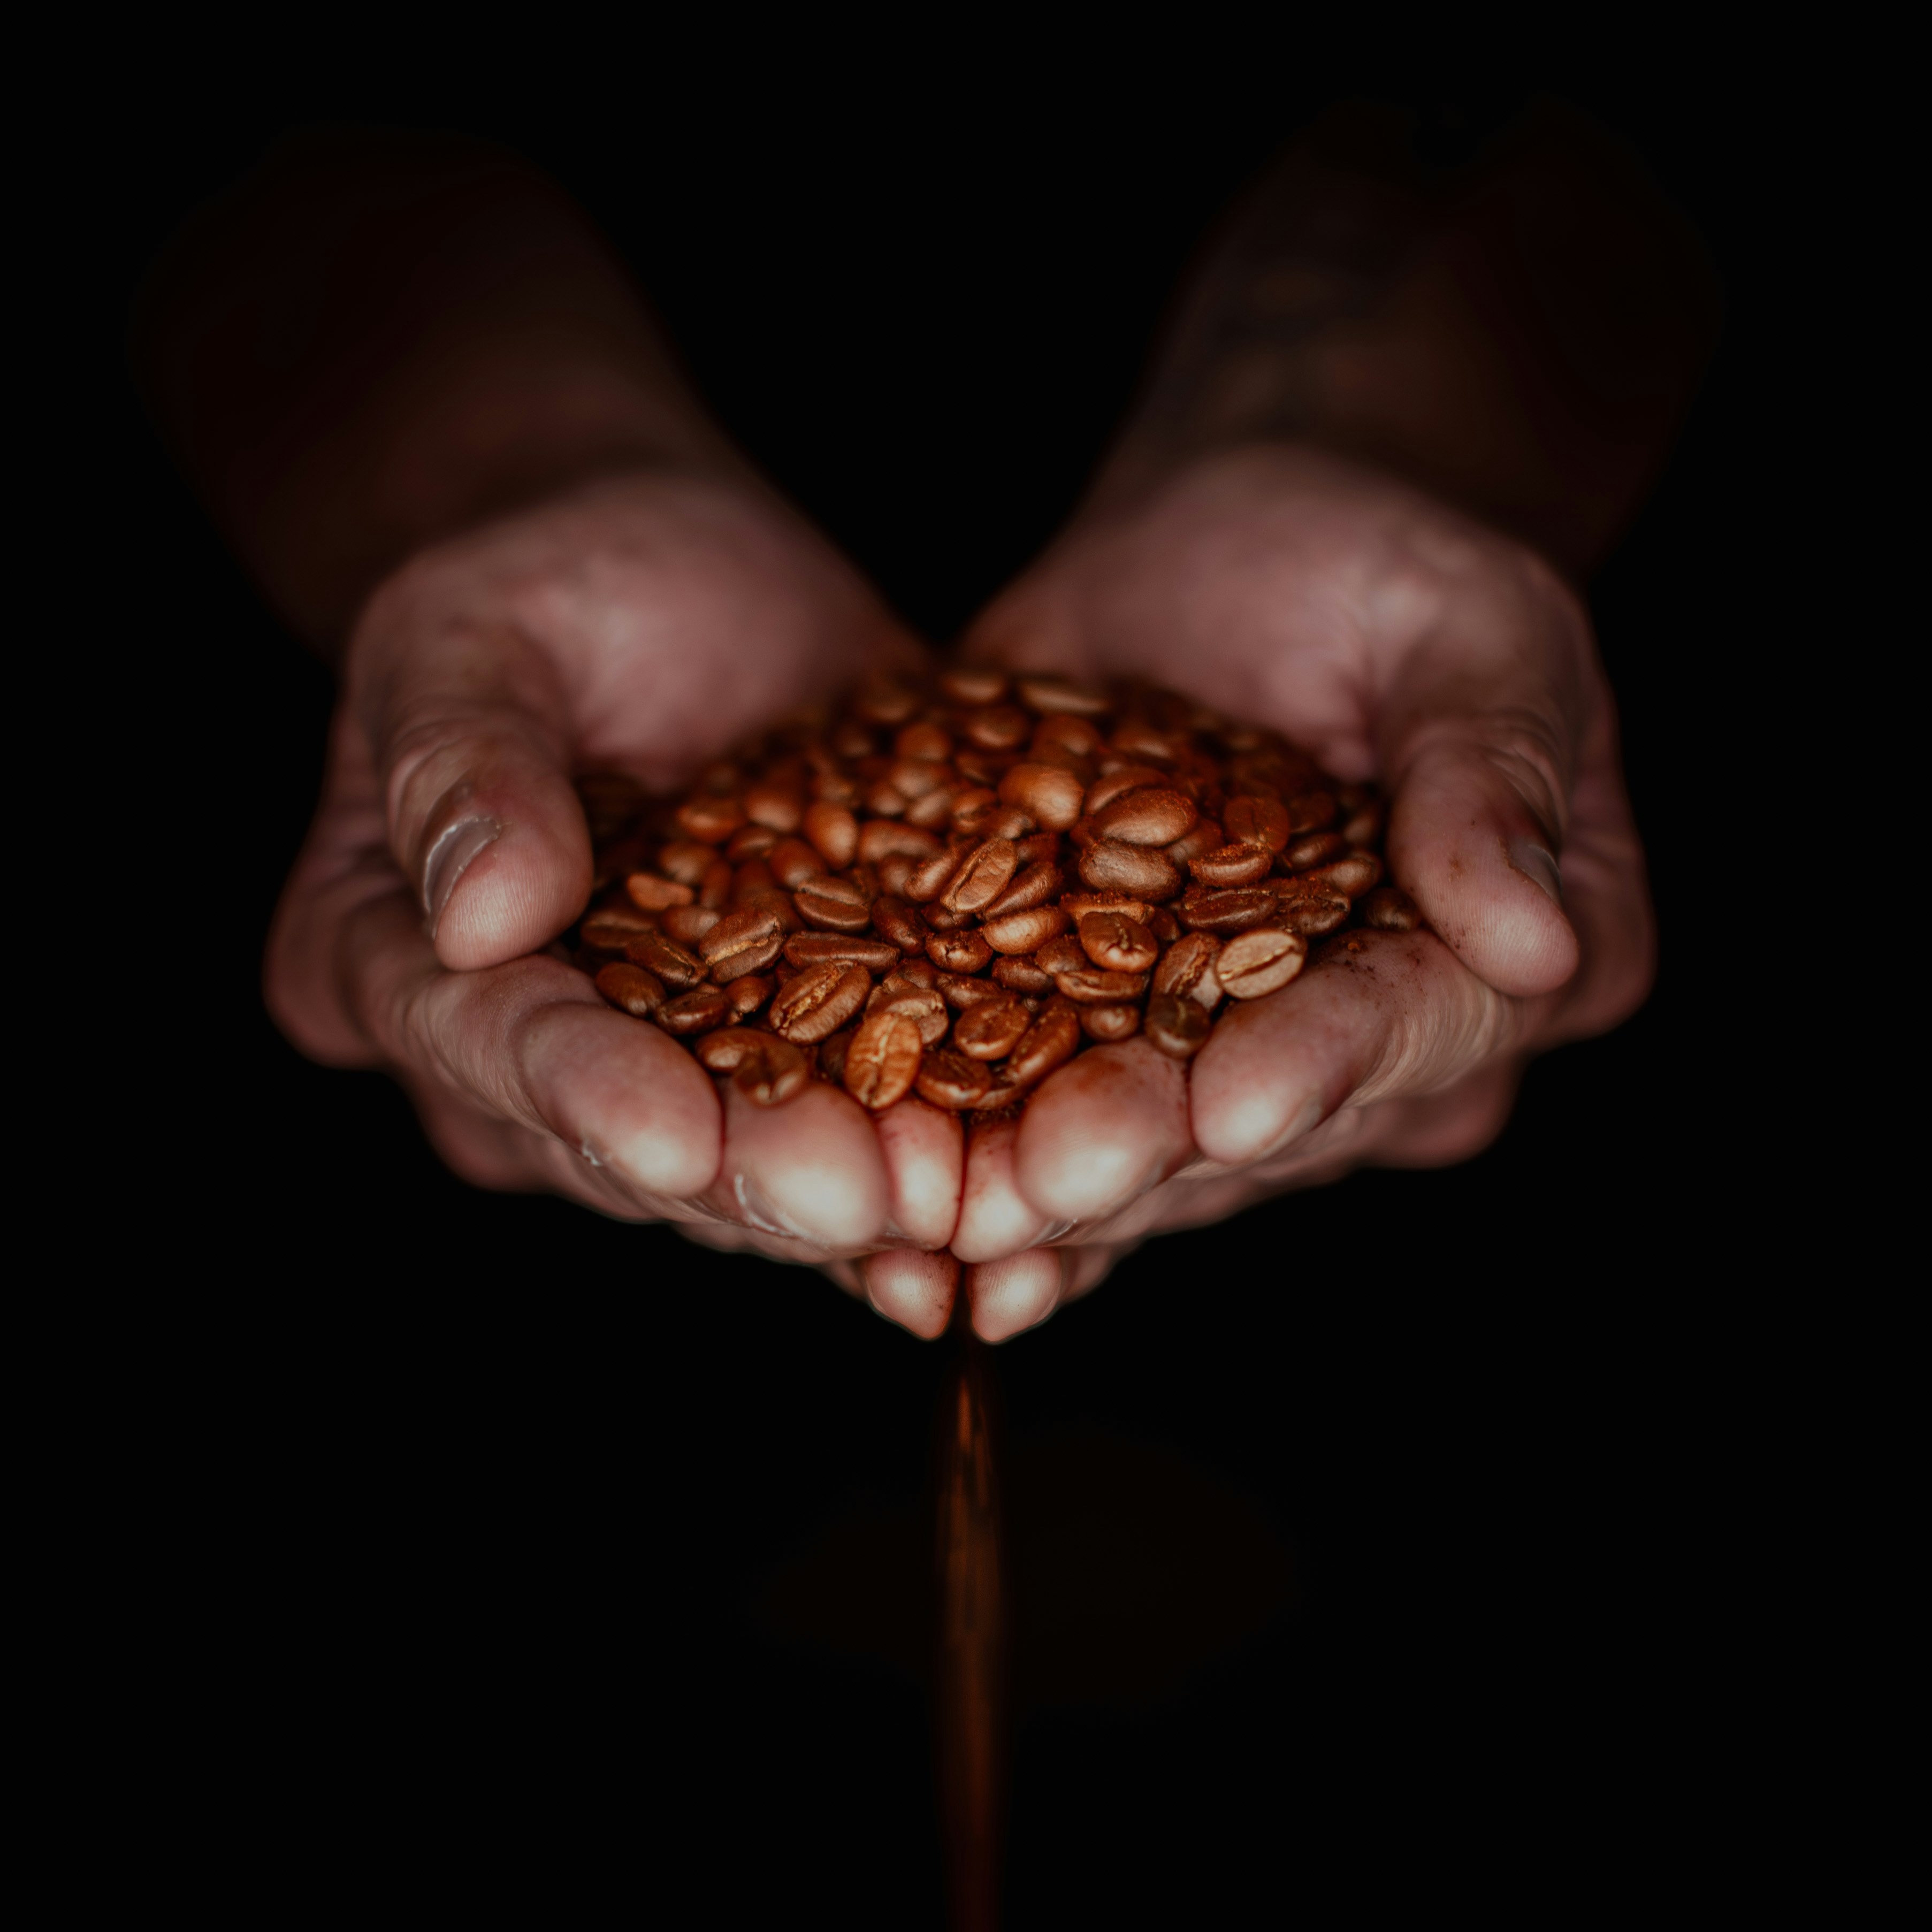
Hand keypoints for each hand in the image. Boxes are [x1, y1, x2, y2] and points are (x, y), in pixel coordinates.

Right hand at [265, 469, 968, 1282]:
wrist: (679, 580)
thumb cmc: (549, 583)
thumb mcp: (473, 627)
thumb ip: (462, 758)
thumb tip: (477, 916)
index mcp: (382, 954)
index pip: (476, 1036)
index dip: (576, 1091)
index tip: (672, 1133)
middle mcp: (505, 1050)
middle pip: (611, 1143)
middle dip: (738, 1177)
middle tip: (854, 1200)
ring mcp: (644, 1064)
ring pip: (733, 1163)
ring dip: (842, 1189)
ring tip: (945, 1202)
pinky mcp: (771, 1046)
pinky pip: (838, 1118)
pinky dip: (917, 1149)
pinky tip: (993, 1193)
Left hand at [935, 444, 1653, 1337]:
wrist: (1216, 551)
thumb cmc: (1368, 562)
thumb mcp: (1465, 622)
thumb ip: (1493, 768)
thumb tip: (1540, 947)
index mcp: (1514, 959)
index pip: (1424, 1024)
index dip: (1325, 1069)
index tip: (1231, 1105)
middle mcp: (1392, 1046)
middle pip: (1277, 1124)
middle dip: (1157, 1157)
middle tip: (1047, 1180)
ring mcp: (1247, 1058)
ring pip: (1159, 1152)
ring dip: (1056, 1191)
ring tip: (957, 1218)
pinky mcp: (1121, 1038)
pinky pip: (1056, 1117)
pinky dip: (988, 1164)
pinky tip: (916, 1231)